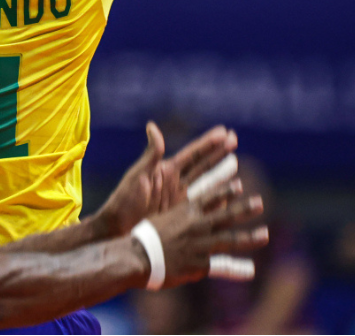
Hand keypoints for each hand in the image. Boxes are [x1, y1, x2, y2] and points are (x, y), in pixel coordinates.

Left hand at [95, 122, 238, 236]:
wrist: (119, 227)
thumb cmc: (125, 199)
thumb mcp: (139, 175)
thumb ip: (151, 154)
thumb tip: (152, 126)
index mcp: (166, 170)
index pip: (192, 153)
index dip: (208, 143)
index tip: (224, 132)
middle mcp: (175, 182)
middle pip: (202, 164)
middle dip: (219, 152)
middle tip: (234, 139)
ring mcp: (180, 198)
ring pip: (206, 183)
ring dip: (221, 174)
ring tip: (235, 164)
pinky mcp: (181, 214)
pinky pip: (203, 205)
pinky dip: (217, 200)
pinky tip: (229, 196)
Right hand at [147, 178, 267, 287]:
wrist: (137, 256)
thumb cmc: (142, 233)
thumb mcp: (158, 214)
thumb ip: (173, 205)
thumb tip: (173, 196)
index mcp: (186, 211)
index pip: (210, 196)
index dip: (225, 190)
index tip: (238, 184)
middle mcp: (197, 226)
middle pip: (226, 215)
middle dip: (244, 209)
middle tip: (259, 203)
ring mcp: (200, 245)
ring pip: (229, 239)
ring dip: (248, 237)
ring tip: (265, 234)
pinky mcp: (199, 264)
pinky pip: (222, 266)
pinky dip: (237, 269)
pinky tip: (251, 270)